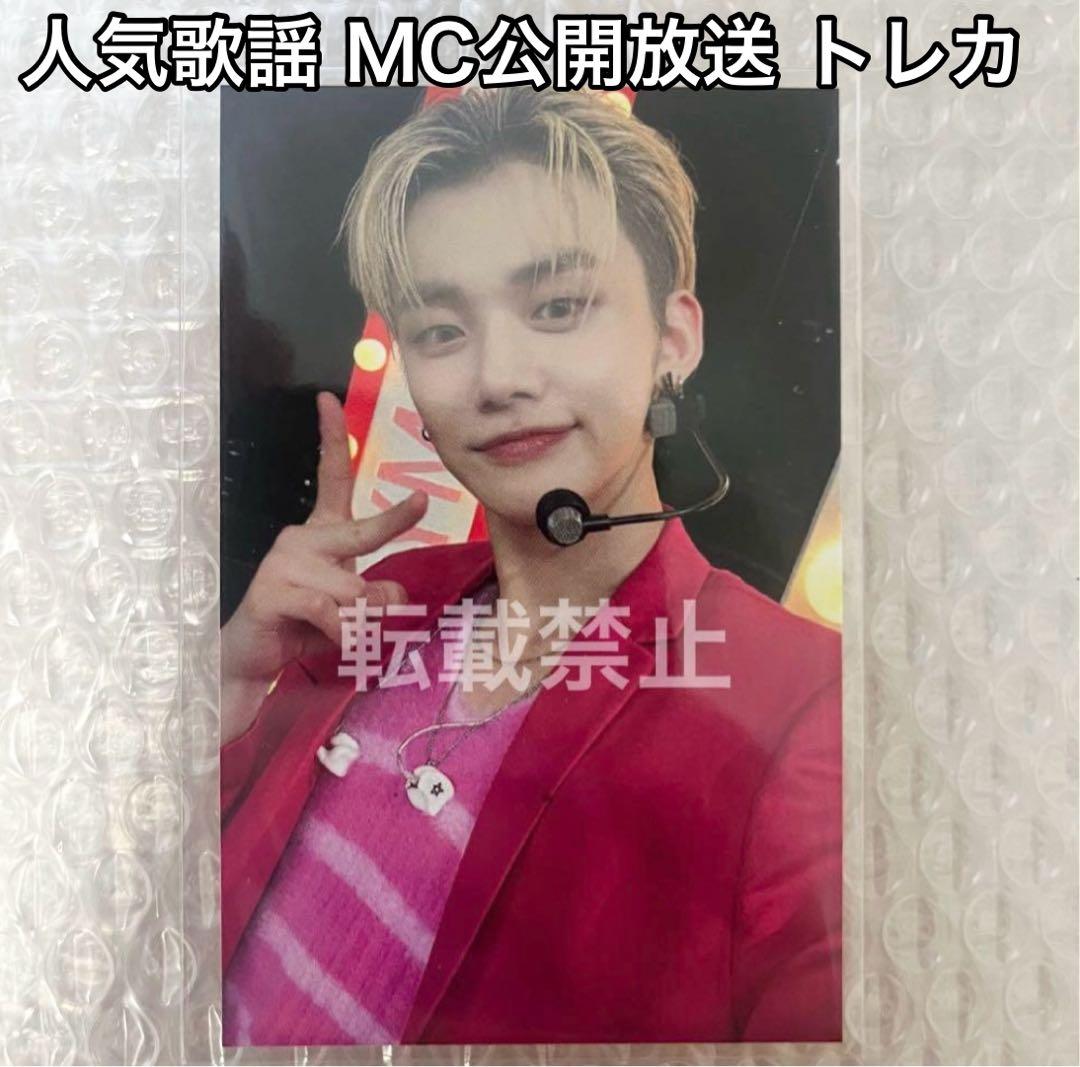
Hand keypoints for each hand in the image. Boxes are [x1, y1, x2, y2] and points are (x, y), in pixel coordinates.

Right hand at [221, 391, 428, 742]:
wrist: (252, 660)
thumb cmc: (304, 626)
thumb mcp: (351, 609)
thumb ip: (377, 595)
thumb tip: (395, 594)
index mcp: (319, 533)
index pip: (330, 478)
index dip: (331, 438)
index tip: (330, 397)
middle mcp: (299, 538)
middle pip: (359, 531)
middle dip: (392, 520)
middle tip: (420, 502)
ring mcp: (283, 563)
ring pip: (352, 588)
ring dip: (360, 619)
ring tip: (341, 633)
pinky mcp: (272, 592)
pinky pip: (328, 611)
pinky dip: (339, 634)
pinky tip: (325, 640)